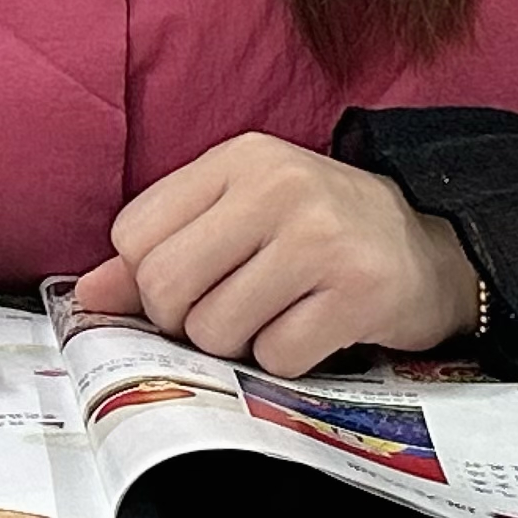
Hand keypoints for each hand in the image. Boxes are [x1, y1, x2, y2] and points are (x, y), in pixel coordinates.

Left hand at [67, 132, 479, 372]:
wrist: (431, 248)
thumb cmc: (319, 232)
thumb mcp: (241, 215)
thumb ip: (162, 248)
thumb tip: (86, 294)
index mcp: (241, 157)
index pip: (135, 234)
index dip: (147, 278)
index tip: (191, 282)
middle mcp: (279, 186)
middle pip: (166, 286)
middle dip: (183, 321)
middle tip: (227, 311)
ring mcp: (322, 238)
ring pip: (215, 329)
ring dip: (237, 344)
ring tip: (275, 315)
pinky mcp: (358, 292)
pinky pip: (275, 357)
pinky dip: (284, 360)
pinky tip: (312, 330)